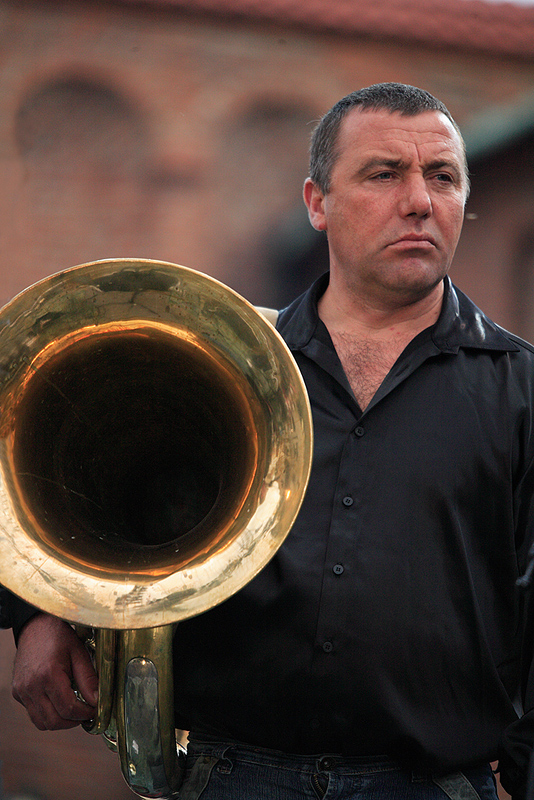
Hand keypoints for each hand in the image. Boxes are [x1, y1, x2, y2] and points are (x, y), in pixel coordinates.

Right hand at [12, 612, 97, 730]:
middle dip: (73, 721)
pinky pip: (33, 713)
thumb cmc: (58, 636)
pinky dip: (47, 714)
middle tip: (86, 713)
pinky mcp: (17, 692)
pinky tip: (58, 701)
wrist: (35, 626)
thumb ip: (88, 679)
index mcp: (48, 674)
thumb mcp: (78, 652)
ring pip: (42, 722)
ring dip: (60, 721)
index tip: (95, 710)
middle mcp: (31, 686)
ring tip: (73, 710)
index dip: (85, 714)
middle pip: (54, 721)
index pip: (68, 708)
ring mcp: (21, 691)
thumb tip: (97, 702)